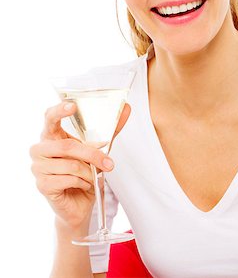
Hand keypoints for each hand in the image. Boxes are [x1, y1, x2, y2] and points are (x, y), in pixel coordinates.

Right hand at [30, 101, 130, 231]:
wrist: (79, 203)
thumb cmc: (85, 171)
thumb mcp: (99, 148)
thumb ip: (111, 129)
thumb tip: (127, 108)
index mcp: (51, 135)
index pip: (50, 117)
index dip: (59, 110)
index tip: (72, 106)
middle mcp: (40, 149)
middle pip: (67, 146)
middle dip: (92, 155)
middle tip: (108, 163)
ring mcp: (38, 167)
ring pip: (71, 164)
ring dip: (88, 172)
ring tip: (90, 176)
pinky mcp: (42, 185)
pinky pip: (69, 179)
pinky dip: (82, 183)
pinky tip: (81, 185)